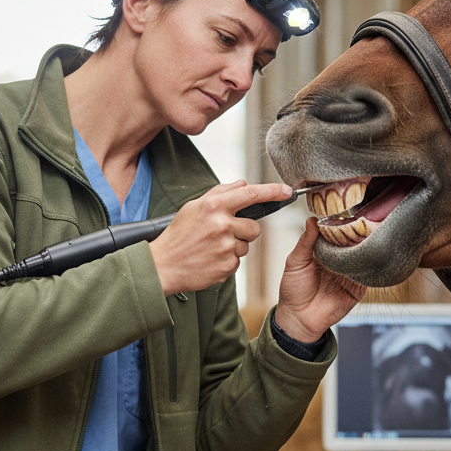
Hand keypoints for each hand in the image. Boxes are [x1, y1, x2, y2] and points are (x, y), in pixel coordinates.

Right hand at [150, 180, 292, 294]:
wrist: (162, 266)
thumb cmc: (178, 235)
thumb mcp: (194, 207)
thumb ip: (220, 193)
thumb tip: (242, 183)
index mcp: (214, 207)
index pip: (251, 194)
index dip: (273, 191)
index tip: (288, 191)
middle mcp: (222, 225)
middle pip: (254, 228)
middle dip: (245, 231)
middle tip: (222, 234)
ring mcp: (226, 247)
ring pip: (245, 246)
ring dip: (234, 247)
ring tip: (211, 248)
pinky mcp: (227, 267)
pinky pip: (237, 262)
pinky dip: (226, 261)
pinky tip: (210, 259)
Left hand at [274, 217, 365, 342]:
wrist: (299, 319)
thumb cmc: (293, 290)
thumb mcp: (295, 262)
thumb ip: (306, 242)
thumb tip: (312, 219)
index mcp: (323, 252)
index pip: (336, 234)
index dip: (341, 224)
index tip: (347, 213)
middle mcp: (338, 260)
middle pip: (352, 243)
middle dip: (357, 233)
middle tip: (363, 222)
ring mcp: (350, 273)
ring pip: (362, 256)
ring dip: (366, 247)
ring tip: (369, 236)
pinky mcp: (358, 287)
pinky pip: (367, 274)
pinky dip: (369, 265)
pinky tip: (370, 256)